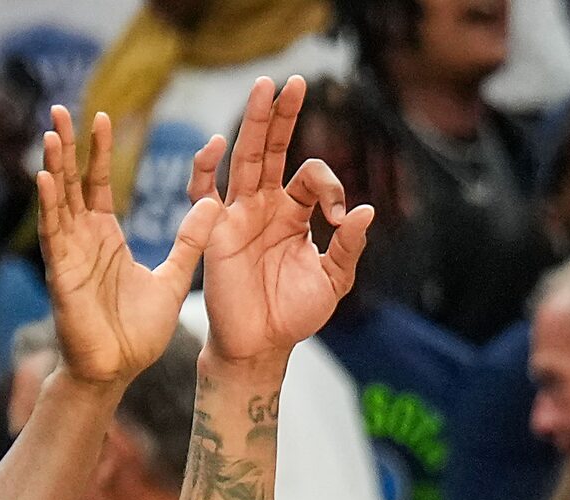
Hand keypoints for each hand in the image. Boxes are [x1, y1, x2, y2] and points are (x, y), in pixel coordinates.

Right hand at [35, 107, 219, 388]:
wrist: (118, 373)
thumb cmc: (138, 335)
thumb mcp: (173, 279)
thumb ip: (190, 241)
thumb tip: (214, 202)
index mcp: (106, 238)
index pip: (97, 183)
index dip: (97, 151)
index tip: (102, 116)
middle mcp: (83, 241)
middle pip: (72, 182)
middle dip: (67, 146)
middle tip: (61, 106)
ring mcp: (69, 256)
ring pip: (58, 201)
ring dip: (54, 166)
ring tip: (51, 131)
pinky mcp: (61, 275)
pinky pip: (53, 235)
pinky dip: (49, 206)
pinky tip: (45, 178)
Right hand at [191, 75, 371, 371]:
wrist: (261, 347)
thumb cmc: (293, 316)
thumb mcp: (332, 281)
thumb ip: (348, 247)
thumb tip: (366, 211)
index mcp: (294, 213)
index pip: (310, 176)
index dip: (330, 186)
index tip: (339, 216)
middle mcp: (265, 206)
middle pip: (273, 149)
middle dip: (283, 116)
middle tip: (295, 82)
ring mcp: (238, 214)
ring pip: (245, 157)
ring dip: (254, 122)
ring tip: (265, 87)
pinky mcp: (215, 231)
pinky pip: (203, 194)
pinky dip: (205, 170)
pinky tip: (215, 146)